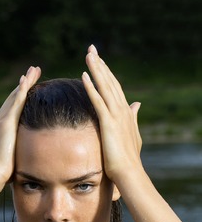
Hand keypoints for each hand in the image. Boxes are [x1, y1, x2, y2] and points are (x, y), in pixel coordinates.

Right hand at [0, 66, 40, 182]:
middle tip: (33, 71)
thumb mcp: (13, 160)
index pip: (13, 108)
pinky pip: (15, 103)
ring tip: (34, 70)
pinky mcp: (6, 123)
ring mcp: (1, 120)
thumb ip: (19, 154)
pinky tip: (27, 80)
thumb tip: (29, 161)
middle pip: (13, 97)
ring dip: (26, 82)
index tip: (29, 86)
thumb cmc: (2, 174)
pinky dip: (22, 90)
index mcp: (0, 129)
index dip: (21, 96)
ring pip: (15, 96)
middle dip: (24, 84)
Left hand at [82, 45, 141, 181]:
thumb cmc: (128, 158)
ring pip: (105, 87)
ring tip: (88, 55)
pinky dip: (91, 88)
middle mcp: (122, 110)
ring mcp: (116, 116)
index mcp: (125, 112)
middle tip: (91, 48)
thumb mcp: (132, 134)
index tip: (98, 60)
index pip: (115, 87)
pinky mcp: (108, 123)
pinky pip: (98, 101)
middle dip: (100, 64)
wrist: (129, 172)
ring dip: (96, 70)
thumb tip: (136, 103)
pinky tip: (84, 76)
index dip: (107, 73)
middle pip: (110, 82)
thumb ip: (133, 117)